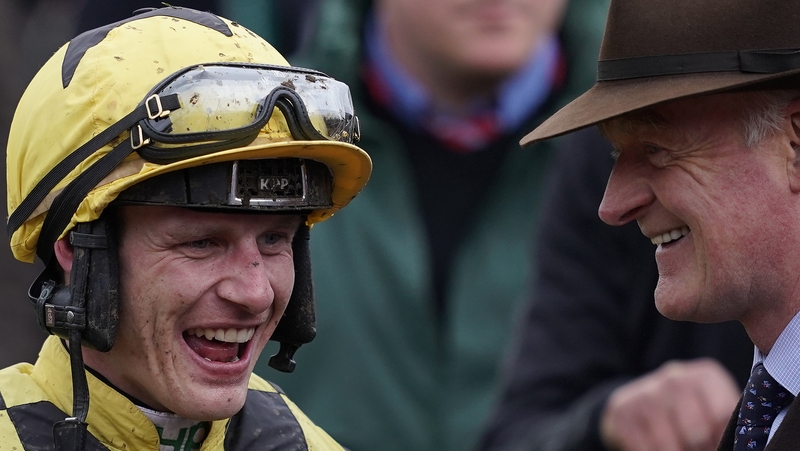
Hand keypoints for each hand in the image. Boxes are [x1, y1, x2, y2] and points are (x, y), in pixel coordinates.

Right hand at [600, 358, 739, 450]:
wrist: (635, 405)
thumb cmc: (684, 414)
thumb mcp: (709, 409)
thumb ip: (724, 421)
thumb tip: (739, 446)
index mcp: (704, 376)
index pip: (722, 413)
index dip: (720, 438)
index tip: (714, 443)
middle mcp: (674, 377)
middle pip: (696, 430)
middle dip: (697, 449)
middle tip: (695, 448)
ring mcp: (645, 391)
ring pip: (668, 441)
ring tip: (676, 448)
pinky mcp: (622, 408)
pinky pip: (642, 445)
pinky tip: (653, 447)